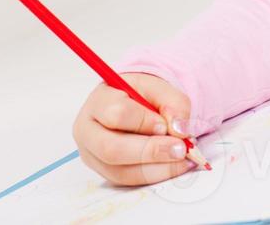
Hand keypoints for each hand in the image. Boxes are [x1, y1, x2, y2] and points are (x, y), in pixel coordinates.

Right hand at [72, 72, 200, 185]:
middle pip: (111, 149)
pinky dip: (154, 175)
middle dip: (150, 152)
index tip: (165, 125)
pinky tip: (174, 166)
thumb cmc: (142, 95)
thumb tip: (179, 130)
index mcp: (98, 102)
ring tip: (182, 159)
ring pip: (119, 171)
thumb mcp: (160, 88)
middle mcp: (88, 131)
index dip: (144, 122)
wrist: (133, 104)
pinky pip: (127, 181)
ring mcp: (93, 155)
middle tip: (180, 149)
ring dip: (155, 168)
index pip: (116, 114)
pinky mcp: (104, 172)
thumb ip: (174, 103)